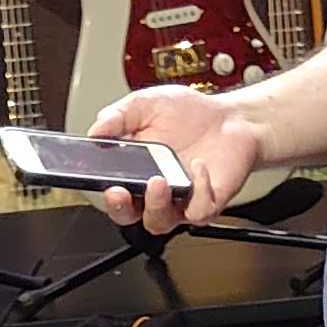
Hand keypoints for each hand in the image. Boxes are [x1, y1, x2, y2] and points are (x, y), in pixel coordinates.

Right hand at [92, 86, 261, 232]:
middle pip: (129, 216)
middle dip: (120, 208)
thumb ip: (118, 116)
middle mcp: (155, 191)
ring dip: (155, 205)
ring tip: (158, 180)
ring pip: (160, 221)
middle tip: (120, 191)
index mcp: (135, 172)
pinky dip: (198, 190)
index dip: (103, 192)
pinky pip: (198, 211)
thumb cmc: (189, 115)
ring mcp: (180, 200)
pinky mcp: (207, 203)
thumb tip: (95, 130)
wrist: (230, 118)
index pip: (112, 192)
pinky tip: (198, 165)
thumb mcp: (146, 105)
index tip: (101, 181)